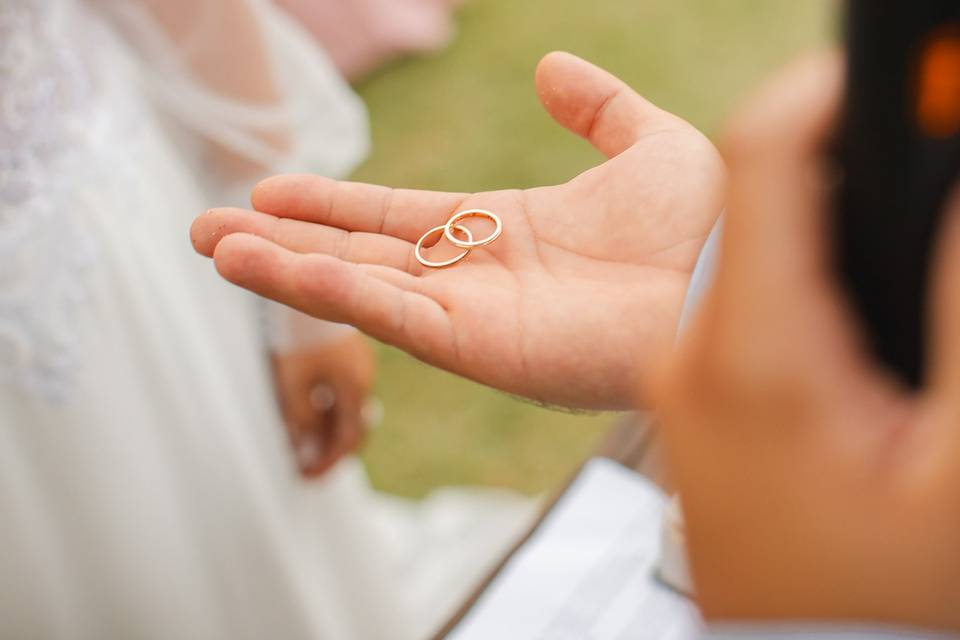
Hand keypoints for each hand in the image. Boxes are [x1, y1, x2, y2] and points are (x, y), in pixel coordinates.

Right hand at [191, 52, 723, 409]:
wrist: (734, 277)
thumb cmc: (702, 227)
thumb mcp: (647, 145)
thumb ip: (595, 108)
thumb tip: (551, 68)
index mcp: (503, 232)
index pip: (396, 215)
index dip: (333, 201)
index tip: (271, 185)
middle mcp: (476, 278)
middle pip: (360, 256)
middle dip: (284, 244)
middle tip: (208, 229)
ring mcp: (473, 316)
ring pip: (359, 288)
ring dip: (284, 270)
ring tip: (216, 247)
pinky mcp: (479, 347)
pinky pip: (389, 314)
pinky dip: (326, 292)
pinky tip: (267, 269)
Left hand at [272, 332, 375, 477]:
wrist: (302, 277)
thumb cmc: (297, 331)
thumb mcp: (292, 381)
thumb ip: (299, 420)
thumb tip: (302, 450)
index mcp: (356, 386)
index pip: (349, 439)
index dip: (327, 462)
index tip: (306, 477)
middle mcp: (364, 374)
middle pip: (351, 424)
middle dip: (329, 448)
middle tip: (305, 464)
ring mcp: (357, 360)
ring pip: (346, 405)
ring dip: (325, 426)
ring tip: (302, 439)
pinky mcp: (346, 348)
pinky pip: (341, 386)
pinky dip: (325, 404)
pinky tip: (307, 406)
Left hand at [655, 53, 959, 630]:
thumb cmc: (886, 607)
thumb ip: (956, 309)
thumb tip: (949, 206)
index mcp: (750, 358)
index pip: (756, 166)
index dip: (819, 93)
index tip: (881, 71)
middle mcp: (693, 364)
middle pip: (758, 209)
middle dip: (836, 161)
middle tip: (901, 143)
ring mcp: (690, 392)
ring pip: (753, 262)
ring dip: (821, 226)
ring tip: (880, 215)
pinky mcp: (705, 415)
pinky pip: (749, 316)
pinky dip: (802, 285)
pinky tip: (850, 300)